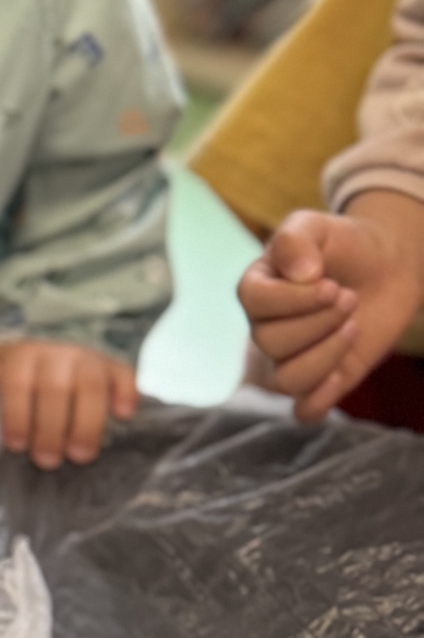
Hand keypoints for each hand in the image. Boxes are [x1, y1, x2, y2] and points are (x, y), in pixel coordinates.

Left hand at [0, 339, 136, 468]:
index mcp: (21, 356)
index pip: (17, 381)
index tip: (13, 445)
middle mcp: (56, 353)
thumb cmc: (14, 375)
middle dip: (50, 428)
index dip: (15, 413)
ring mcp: (87, 359)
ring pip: (91, 386)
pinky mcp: (114, 368)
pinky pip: (125, 375)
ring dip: (87, 422)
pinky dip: (126, 394)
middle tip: (46, 461)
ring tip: (81, 456)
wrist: (49, 354)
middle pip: (55, 388)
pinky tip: (123, 416)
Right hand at [239, 195, 423, 420]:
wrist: (385, 266)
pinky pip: (304, 411)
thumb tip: (300, 274)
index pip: (253, 302)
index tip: (330, 284)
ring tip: (353, 326)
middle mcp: (266, 327)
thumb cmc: (345, 244)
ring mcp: (292, 358)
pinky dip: (321, 400)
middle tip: (349, 297)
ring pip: (286, 380)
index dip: (293, 300)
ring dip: (326, 355)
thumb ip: (295, 239)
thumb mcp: (317, 226)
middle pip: (270, 342)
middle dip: (319, 322)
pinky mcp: (322, 381)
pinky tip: (343, 374)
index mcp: (256, 289)